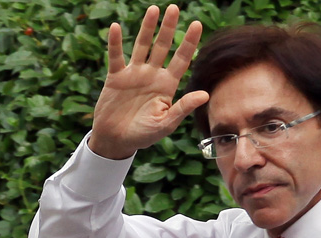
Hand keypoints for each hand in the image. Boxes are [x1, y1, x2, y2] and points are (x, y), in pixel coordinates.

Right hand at [89, 5, 207, 158]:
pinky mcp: (116, 77)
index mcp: (168, 86)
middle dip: (169, 28)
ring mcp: (134, 74)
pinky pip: (116, 56)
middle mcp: (153, 75)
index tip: (197, 24)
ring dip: (147, 28)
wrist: (117, 141)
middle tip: (175, 8)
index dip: (189, 42)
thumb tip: (205, 94)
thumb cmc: (144, 135)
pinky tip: (116, 27)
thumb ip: (183, 107)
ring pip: (142, 46)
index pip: (182, 59)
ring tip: (154, 9)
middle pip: (163, 46)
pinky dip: (115, 43)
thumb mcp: (166, 123)